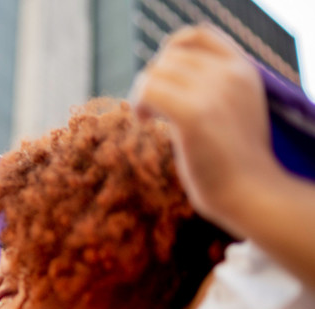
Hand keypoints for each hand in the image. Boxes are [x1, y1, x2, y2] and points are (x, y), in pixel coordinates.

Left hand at [130, 25, 281, 234]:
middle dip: (153, 81)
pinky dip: (138, 104)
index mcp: (243, 70)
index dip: (170, 52)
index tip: (165, 80)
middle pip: (167, 57)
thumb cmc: (234, 160)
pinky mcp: (194, 114)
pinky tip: (145, 123)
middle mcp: (231, 74)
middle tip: (155, 111)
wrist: (251, 193)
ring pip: (154, 72)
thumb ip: (212, 86)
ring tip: (150, 119)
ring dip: (143, 94)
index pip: (197, 35)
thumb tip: (164, 71)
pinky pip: (148, 90)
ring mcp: (214, 92)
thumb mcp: (234, 109)